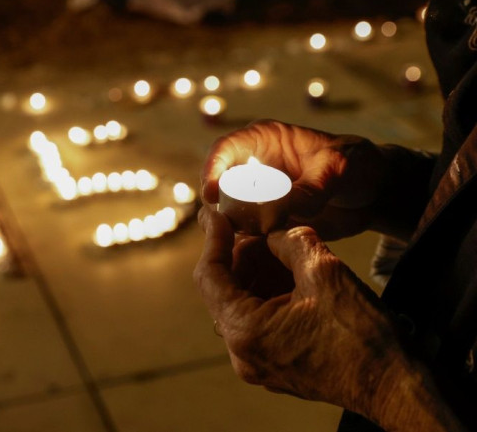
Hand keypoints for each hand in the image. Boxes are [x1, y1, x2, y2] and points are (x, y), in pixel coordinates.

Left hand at [195, 207, 399, 415]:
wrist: (395, 387)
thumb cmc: (362, 338)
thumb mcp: (325, 272)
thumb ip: (290, 241)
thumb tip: (275, 232)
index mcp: (245, 331)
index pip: (208, 276)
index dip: (212, 240)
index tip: (216, 216)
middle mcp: (243, 353)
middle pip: (224, 290)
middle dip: (241, 256)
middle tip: (262, 229)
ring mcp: (259, 363)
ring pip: (242, 304)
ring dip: (257, 273)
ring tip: (283, 249)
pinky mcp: (277, 366)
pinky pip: (260, 322)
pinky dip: (269, 294)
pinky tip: (293, 274)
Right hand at [201, 120, 387, 239]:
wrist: (372, 192)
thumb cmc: (355, 165)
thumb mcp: (336, 170)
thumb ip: (308, 188)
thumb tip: (275, 211)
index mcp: (264, 140)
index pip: (225, 149)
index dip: (211, 169)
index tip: (211, 193)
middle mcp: (253, 167)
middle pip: (219, 184)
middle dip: (218, 205)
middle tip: (224, 225)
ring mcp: (257, 194)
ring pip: (228, 210)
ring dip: (231, 226)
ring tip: (244, 240)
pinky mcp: (266, 218)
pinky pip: (247, 231)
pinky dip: (249, 241)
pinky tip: (260, 250)